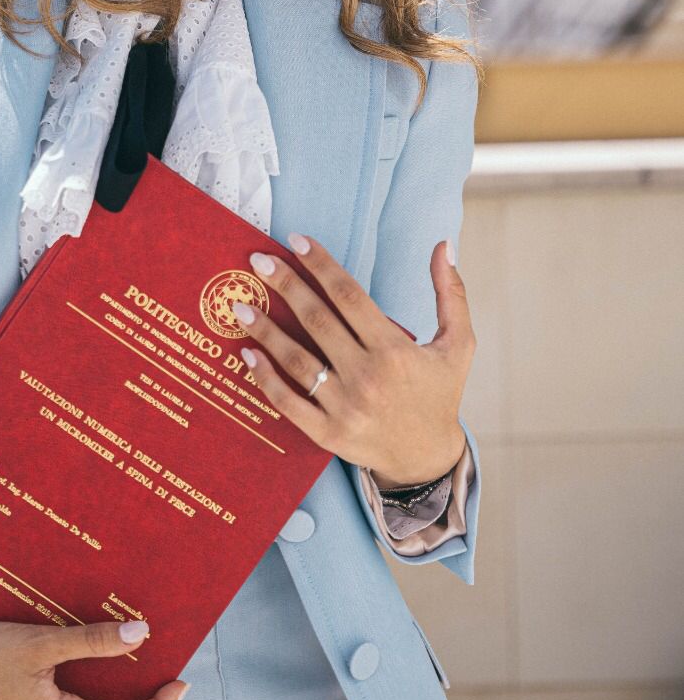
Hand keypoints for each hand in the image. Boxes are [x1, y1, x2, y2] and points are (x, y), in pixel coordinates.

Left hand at [231, 233, 473, 487]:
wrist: (427, 459)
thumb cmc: (439, 394)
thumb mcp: (458, 344)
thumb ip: (451, 293)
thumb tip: (444, 245)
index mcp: (394, 350)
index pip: (349, 296)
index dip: (321, 265)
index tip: (296, 241)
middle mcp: (367, 376)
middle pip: (317, 321)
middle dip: (285, 286)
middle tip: (258, 261)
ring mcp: (345, 407)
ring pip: (297, 360)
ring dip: (265, 330)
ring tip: (240, 306)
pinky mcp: (327, 433)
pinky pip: (289, 402)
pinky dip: (265, 378)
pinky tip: (248, 354)